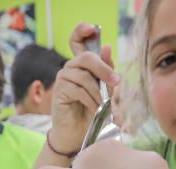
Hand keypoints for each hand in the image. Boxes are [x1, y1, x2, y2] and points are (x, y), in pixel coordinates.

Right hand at [48, 23, 119, 154]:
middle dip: (104, 69)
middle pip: (87, 58)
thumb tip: (107, 47)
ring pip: (84, 76)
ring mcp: (63, 78)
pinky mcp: (59, 92)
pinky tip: (94, 109)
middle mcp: (70, 67)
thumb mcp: (104, 89)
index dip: (82, 30)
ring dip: (98, 92)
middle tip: (116, 82)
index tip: (93, 28)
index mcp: (81, 63)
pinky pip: (78, 90)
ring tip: (103, 105)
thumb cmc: (90, 111)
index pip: (77, 39)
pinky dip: (90, 100)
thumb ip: (106, 71)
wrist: (76, 133)